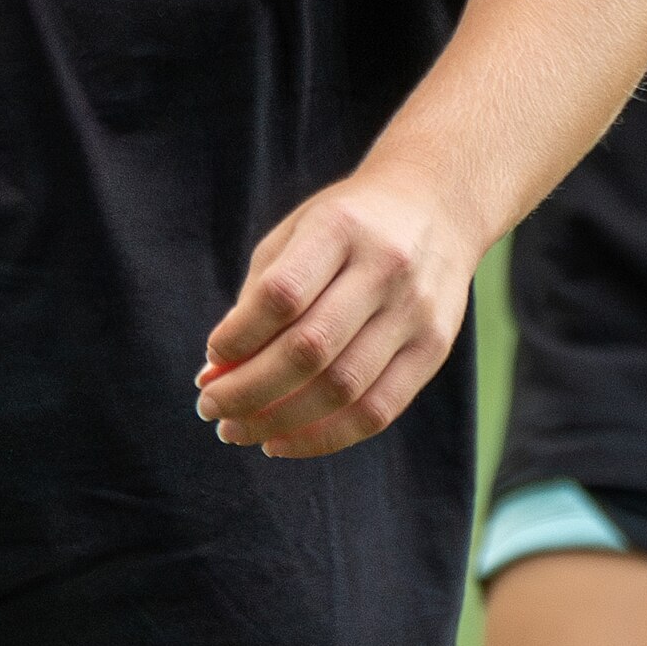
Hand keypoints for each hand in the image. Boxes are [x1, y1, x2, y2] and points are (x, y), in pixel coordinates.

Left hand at [194, 166, 478, 457]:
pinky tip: (283, 440)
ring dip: (279, 421)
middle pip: (310, 349)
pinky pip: (378, 411)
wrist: (435, 205)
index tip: (211, 357)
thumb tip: (215, 372)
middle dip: (249, 390)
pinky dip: (324, 437)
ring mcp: (415, 312)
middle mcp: (384, 269)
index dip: (240, 335)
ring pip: (343, 389)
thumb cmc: (347, 226)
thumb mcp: (298, 233)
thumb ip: (258, 298)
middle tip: (211, 407)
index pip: (282, 295)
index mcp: (341, 228)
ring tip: (238, 430)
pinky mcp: (435, 349)